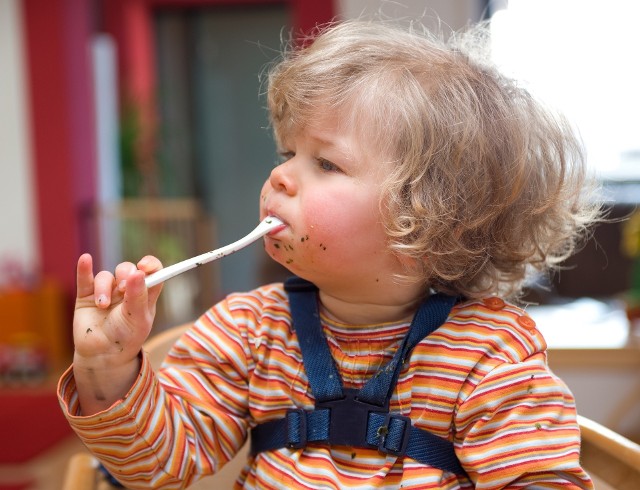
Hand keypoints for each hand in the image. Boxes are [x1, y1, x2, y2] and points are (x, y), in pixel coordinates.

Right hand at [71, 253, 162, 413]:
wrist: (103, 356)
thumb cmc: (127, 338)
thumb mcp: (138, 319)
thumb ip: (139, 296)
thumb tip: (139, 271)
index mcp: (145, 293)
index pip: (152, 271)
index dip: (150, 264)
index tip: (145, 266)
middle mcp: (126, 289)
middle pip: (127, 269)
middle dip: (125, 274)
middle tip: (124, 289)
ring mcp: (107, 292)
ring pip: (106, 276)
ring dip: (104, 287)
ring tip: (102, 305)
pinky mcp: (87, 297)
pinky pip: (85, 278)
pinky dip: (85, 268)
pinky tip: (85, 259)